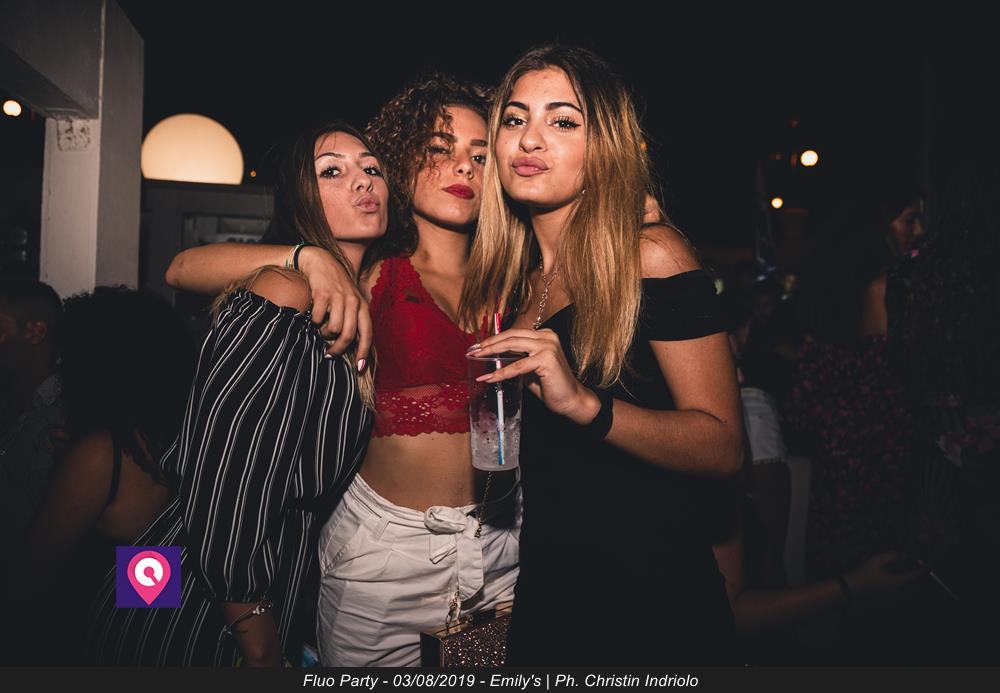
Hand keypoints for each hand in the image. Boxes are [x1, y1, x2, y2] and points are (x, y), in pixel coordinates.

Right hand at [297, 246, 371, 363]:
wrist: (320, 262)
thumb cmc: (336, 287)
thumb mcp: (350, 301)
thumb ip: (354, 320)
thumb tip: (354, 347)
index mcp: (362, 306)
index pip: (367, 333)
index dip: (364, 352)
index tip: (359, 368)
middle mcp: (353, 302)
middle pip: (349, 335)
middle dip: (338, 349)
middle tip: (329, 355)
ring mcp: (338, 297)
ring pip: (334, 328)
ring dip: (325, 333)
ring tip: (322, 329)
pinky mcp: (323, 293)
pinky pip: (318, 318)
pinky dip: (314, 321)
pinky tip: (314, 316)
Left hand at [470, 328, 600, 423]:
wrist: (570, 400)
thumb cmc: (550, 385)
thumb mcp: (529, 368)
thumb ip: (515, 358)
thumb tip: (493, 356)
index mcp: (543, 335)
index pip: (514, 333)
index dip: (494, 339)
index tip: (478, 346)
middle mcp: (547, 336)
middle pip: (511, 336)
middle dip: (489, 343)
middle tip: (472, 350)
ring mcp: (548, 346)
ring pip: (512, 345)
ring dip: (491, 352)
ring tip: (477, 358)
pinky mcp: (546, 359)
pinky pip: (517, 365)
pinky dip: (501, 372)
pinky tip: (490, 377)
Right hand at [844, 551, 928, 600]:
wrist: (850, 591)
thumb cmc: (861, 575)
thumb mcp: (875, 561)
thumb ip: (891, 556)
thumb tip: (903, 554)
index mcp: (897, 582)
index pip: (917, 575)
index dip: (925, 568)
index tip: (929, 562)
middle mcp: (899, 592)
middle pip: (918, 585)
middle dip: (921, 575)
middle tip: (919, 566)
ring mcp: (895, 599)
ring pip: (912, 592)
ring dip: (915, 583)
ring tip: (910, 574)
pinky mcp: (890, 602)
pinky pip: (904, 596)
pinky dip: (907, 589)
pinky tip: (899, 582)